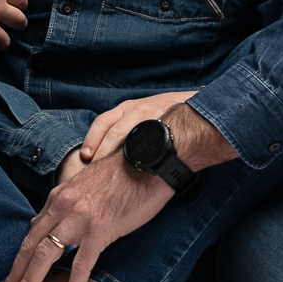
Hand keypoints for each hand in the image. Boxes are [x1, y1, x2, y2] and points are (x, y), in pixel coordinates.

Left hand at [0, 154, 173, 281]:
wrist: (148, 160)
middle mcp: (63, 206)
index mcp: (59, 197)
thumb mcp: (85, 185)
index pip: (32, 233)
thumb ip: (65, 204)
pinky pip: (81, 264)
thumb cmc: (122, 174)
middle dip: (15, 275)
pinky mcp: (100, 229)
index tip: (12, 278)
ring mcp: (79, 218)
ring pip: (46, 254)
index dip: (20, 258)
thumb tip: (46, 222)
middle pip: (31, 246)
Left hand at [78, 91, 198, 161]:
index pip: (102, 122)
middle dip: (100, 153)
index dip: (91, 140)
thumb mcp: (142, 114)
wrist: (198, 108)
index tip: (85, 157)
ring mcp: (151, 116)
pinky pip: (147, 140)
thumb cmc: (166, 114)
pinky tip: (136, 166)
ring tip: (110, 173)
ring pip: (127, 136)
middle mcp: (136, 109)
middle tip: (94, 171)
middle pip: (111, 132)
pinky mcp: (165, 124)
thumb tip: (106, 155)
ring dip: (115, 155)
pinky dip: (138, 154)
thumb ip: (126, 128)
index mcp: (126, 108)